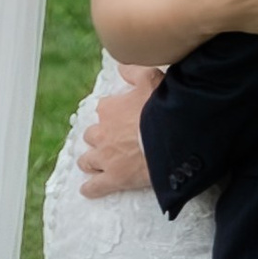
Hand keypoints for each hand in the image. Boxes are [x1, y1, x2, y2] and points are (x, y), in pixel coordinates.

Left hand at [80, 65, 159, 196]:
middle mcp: (103, 133)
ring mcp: (106, 157)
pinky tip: (88, 190)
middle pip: (92, 136)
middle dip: (98, 139)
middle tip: (108, 142)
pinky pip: (96, 186)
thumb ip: (135, 71)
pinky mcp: (114, 178)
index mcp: (110, 109)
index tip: (120, 118)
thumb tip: (122, 68)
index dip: (112, 114)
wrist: (170, 137)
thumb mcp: (151, 79)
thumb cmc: (162, 108)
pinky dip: (91, 188)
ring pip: (88, 160)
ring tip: (92, 165)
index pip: (104, 110)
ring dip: (90, 162)